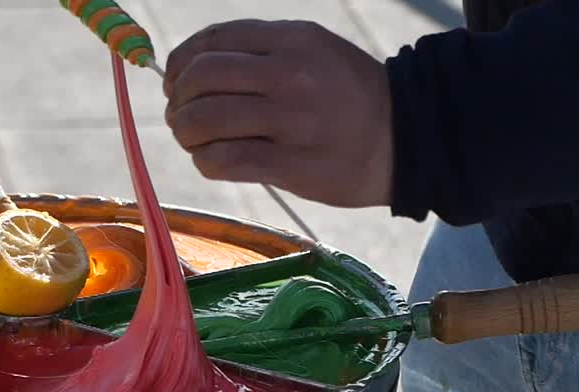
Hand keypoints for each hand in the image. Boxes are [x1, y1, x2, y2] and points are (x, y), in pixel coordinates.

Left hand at [164, 20, 393, 207]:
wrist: (403, 138)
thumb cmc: (347, 96)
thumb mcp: (312, 51)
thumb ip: (258, 53)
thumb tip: (190, 69)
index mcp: (291, 39)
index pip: (211, 41)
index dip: (179, 63)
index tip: (175, 82)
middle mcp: (289, 74)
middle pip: (201, 79)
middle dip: (179, 100)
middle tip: (181, 117)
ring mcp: (290, 120)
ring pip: (204, 121)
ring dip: (186, 133)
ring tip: (194, 141)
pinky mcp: (290, 164)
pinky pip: (223, 160)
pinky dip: (205, 161)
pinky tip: (213, 161)